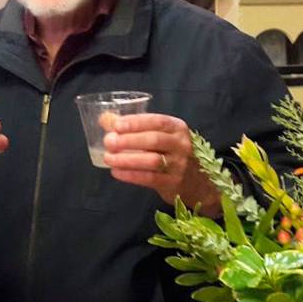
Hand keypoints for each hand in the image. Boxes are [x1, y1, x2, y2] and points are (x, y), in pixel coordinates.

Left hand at [102, 113, 219, 215]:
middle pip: (154, 140)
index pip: (157, 121)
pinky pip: (150, 179)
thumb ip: (133, 126)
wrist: (197, 181)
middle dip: (128, 140)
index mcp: (177, 128)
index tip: (116, 125)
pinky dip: (131, 175)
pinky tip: (116, 172)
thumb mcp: (158, 135)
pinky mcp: (173, 182)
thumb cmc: (171, 152)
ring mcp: (180, 165)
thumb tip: (105, 118)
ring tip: (108, 158)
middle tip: (108, 142)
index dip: (136, 122)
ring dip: (127, 159)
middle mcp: (182, 144)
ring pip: (152, 161)